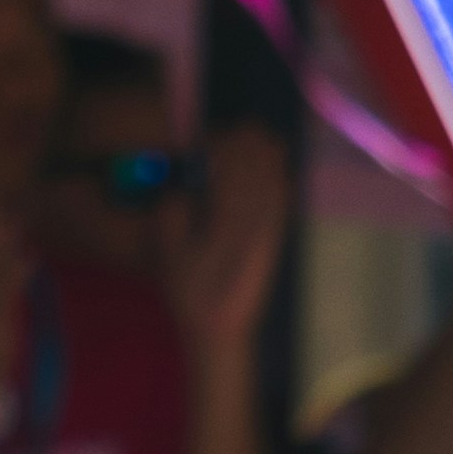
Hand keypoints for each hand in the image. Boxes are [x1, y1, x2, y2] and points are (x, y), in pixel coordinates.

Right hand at [165, 123, 289, 361]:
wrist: (223, 328)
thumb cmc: (191, 292)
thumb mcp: (169, 255)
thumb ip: (173, 216)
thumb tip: (181, 189)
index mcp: (226, 219)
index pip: (230, 172)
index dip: (227, 149)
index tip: (221, 134)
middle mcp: (252, 220)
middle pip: (256, 173)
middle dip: (253, 148)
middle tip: (250, 126)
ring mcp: (268, 231)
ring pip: (273, 186)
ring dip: (270, 161)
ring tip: (267, 138)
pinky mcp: (276, 243)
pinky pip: (283, 208)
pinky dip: (283, 186)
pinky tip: (283, 174)